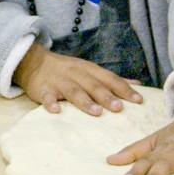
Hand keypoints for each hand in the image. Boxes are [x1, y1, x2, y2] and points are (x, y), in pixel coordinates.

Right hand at [14, 42, 142, 114]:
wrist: (34, 62)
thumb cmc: (68, 71)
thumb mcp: (89, 70)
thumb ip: (111, 79)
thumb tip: (137, 85)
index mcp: (89, 69)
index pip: (109, 78)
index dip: (124, 89)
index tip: (138, 101)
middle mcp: (76, 73)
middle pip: (93, 85)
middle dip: (106, 96)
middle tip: (119, 108)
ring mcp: (59, 81)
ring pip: (73, 91)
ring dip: (85, 101)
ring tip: (96, 112)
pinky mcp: (43, 88)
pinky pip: (47, 96)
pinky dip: (51, 103)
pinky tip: (56, 111)